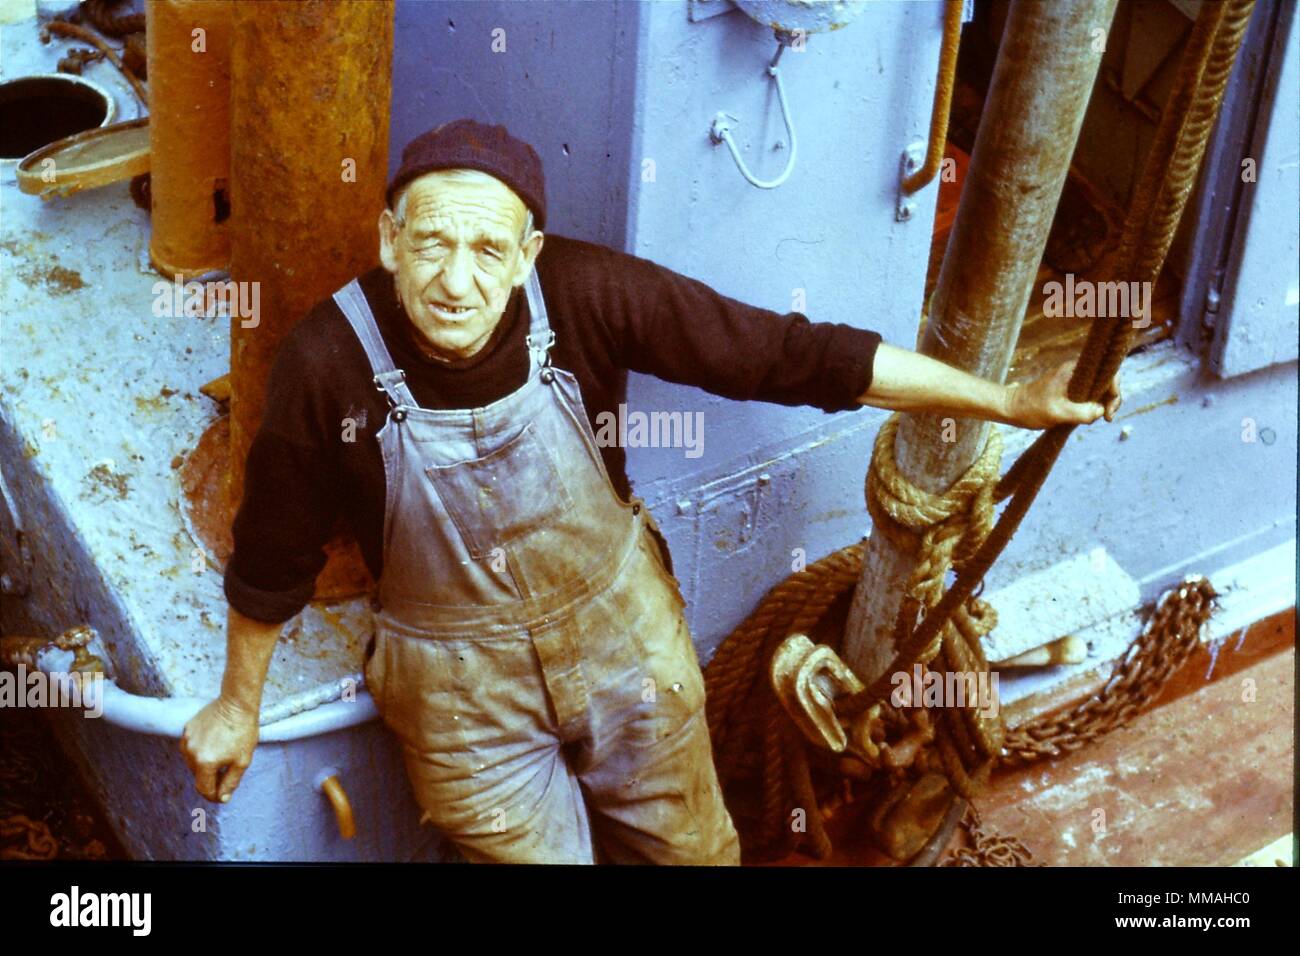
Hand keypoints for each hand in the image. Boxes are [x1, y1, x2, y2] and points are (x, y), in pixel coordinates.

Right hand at [180, 695, 259, 803]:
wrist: (237, 703)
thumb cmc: (243, 731)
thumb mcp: (242, 761)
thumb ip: (231, 782)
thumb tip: (222, 798)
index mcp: (205, 763)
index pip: (204, 789)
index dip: (214, 796)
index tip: (222, 796)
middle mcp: (191, 753)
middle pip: (198, 776)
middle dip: (211, 778)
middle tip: (227, 771)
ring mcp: (186, 740)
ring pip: (193, 762)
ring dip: (205, 764)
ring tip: (222, 753)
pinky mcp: (186, 730)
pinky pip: (191, 747)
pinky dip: (200, 750)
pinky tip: (215, 742)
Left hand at [1005, 360, 1121, 428]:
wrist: (1011, 408)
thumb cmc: (1032, 408)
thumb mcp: (1058, 413)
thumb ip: (1082, 412)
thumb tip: (1100, 411)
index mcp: (1075, 369)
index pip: (1109, 373)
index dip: (1115, 391)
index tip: (1107, 412)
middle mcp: (1077, 370)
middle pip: (1107, 380)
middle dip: (1111, 399)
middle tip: (1105, 418)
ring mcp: (1074, 379)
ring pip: (1099, 388)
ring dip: (1102, 403)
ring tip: (1097, 418)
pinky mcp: (1070, 388)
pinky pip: (1089, 394)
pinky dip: (1092, 405)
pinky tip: (1088, 416)